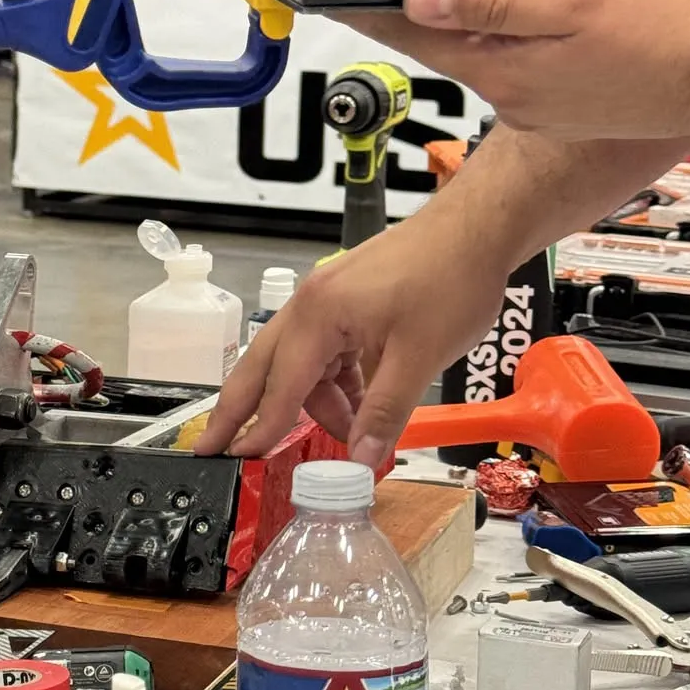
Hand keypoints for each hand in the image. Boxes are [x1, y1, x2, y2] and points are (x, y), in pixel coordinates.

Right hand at [196, 210, 506, 466]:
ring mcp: (328, 297)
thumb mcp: (419, 357)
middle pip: (265, 365)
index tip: (236, 459)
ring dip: (317, 401)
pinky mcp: (347, 299)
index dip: (261, 427)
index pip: (281, 384)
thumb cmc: (449, 282)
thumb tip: (361, 460)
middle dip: (242, 408)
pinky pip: (327, 349)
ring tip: (353, 433)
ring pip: (303, 362)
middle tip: (216, 446)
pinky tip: (365, 401)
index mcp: (320, 313)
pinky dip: (338, 381)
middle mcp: (311, 303)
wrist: (473, 230)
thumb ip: (385, 411)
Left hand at [347, 0, 689, 140]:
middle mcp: (517, 94)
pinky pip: (531, 44)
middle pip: (455, 31)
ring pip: (496, 34)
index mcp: (506, 71)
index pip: (415, 34)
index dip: (370, 5)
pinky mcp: (576, 93)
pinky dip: (527, 7)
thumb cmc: (672, 23)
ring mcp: (547, 98)